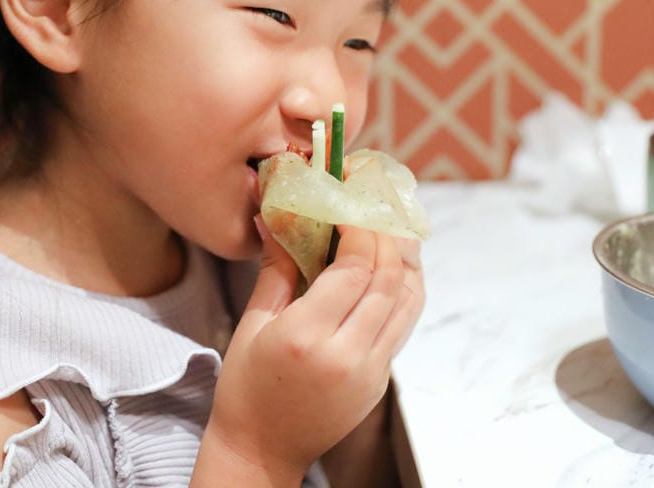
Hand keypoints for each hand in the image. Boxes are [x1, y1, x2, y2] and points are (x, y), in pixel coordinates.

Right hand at [197, 221, 424, 482]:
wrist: (262, 450)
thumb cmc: (246, 387)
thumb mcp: (253, 324)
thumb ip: (276, 268)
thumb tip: (277, 216)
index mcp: (306, 337)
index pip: (354, 269)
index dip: (358, 229)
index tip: (349, 203)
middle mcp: (347, 356)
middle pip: (388, 280)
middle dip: (385, 236)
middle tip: (374, 207)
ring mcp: (370, 373)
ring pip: (408, 302)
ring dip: (405, 261)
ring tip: (392, 230)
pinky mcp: (381, 382)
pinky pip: (403, 325)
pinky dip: (402, 291)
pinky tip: (390, 269)